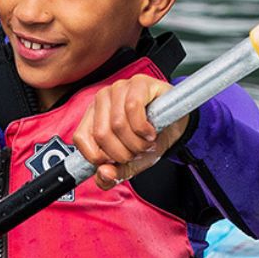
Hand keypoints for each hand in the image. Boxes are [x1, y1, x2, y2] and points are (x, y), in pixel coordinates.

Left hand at [72, 74, 191, 190]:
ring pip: (118, 123)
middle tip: (137, 153)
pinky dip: (143, 128)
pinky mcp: (139, 83)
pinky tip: (151, 132)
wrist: (177, 124)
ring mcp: (119, 88)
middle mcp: (102, 99)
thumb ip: (113, 174)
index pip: (81, 139)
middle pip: (101, 134)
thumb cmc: (149, 139)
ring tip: (146, 143)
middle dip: (123, 153)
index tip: (118, 160)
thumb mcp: (131, 163)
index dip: (100, 156)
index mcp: (92, 116)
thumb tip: (104, 174)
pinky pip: (133, 108)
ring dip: (136, 142)